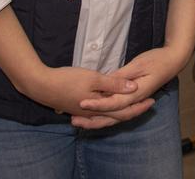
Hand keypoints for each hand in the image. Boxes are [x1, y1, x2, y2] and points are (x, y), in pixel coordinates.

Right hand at [17, 64, 144, 119]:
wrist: (41, 85)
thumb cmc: (67, 80)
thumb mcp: (93, 79)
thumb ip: (114, 84)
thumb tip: (133, 89)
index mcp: (100, 107)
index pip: (125, 111)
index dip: (139, 106)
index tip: (153, 100)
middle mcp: (94, 113)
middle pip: (118, 115)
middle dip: (133, 110)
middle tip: (148, 104)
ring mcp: (85, 112)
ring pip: (108, 115)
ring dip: (121, 111)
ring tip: (132, 105)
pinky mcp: (77, 107)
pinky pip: (98, 112)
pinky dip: (108, 110)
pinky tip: (108, 105)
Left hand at [72, 45, 190, 128]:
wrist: (173, 61)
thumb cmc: (157, 60)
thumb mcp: (138, 64)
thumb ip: (123, 76)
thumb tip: (108, 83)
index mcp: (136, 93)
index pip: (114, 103)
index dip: (97, 104)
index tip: (82, 103)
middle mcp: (135, 101)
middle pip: (112, 116)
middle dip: (93, 119)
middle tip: (73, 120)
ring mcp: (134, 101)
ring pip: (114, 116)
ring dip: (97, 120)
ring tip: (79, 121)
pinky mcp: (133, 98)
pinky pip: (117, 111)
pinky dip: (105, 114)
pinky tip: (93, 114)